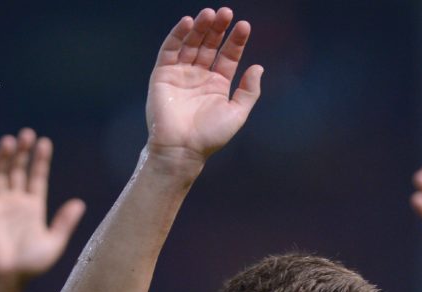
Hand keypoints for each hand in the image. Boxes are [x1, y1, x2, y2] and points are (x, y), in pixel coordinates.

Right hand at [0, 128, 84, 281]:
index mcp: (34, 208)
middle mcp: (16, 203)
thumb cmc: (30, 265)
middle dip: (23, 153)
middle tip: (27, 133)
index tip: (45, 142)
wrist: (7, 279)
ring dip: (4, 158)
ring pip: (0, 175)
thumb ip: (64, 222)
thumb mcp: (54, 243)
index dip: (40, 160)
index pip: (37, 177)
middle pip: (19, 171)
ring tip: (10, 141)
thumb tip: (80, 203)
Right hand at [145, 7, 262, 159]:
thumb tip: (259, 67)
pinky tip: (188, 22)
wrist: (182, 149)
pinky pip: (170, 50)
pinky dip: (177, 35)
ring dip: (200, 27)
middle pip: (209, 45)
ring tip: (210, 13)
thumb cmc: (210, 136)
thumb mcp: (237, 113)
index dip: (236, 41)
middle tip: (226, 12)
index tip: (244, 26)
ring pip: (191, 44)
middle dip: (218, 29)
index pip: (228, 56)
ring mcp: (181, 74)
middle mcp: (199, 76)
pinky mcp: (163, 74)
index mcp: (217, 84)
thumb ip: (248, 91)